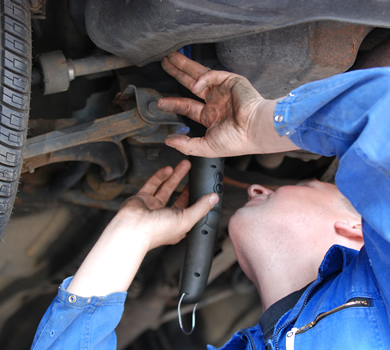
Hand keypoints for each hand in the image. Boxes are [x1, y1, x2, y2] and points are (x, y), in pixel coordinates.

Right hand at [67, 160, 218, 296]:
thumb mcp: (187, 219)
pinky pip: (153, 185)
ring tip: (185, 164)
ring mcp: (154, 207)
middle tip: (195, 173)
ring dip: (176, 176)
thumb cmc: (157, 230)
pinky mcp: (143, 199)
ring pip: (167, 188)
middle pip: (180, 198)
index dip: (198, 200)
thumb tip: (214, 198)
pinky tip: (168, 168)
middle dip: (187, 185)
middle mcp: (166, 217)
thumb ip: (201, 207)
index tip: (204, 188)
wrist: (133, 228)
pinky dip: (160, 176)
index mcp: (178, 225)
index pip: (191, 210)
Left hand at [158, 51, 279, 156]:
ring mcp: (223, 91)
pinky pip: (212, 74)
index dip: (173, 103)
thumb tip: (168, 140)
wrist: (255, 130)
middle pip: (190, 85)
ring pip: (199, 75)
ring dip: (184, 66)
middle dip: (177, 74)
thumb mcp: (205, 147)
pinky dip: (203, 79)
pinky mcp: (231, 81)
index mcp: (211, 117)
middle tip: (164, 65)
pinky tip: (197, 85)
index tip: (160, 103)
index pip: (187, 107)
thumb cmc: (236, 141)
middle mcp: (216, 102)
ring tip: (170, 57)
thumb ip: (185, 145)